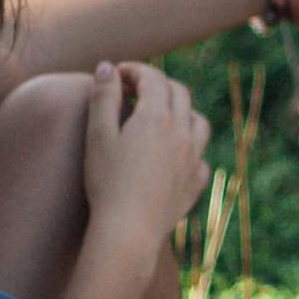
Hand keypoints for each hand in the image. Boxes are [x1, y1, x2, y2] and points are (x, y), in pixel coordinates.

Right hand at [82, 62, 208, 252]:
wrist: (128, 231)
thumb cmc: (107, 182)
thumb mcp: (97, 136)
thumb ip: (103, 97)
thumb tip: (107, 67)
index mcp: (157, 117)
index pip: (152, 78)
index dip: (134, 70)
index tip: (116, 75)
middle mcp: (182, 133)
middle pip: (179, 93)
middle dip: (157, 85)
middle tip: (133, 90)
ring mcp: (193, 159)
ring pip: (198, 121)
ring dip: (181, 111)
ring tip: (160, 118)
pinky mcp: (195, 184)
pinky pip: (201, 157)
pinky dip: (190, 149)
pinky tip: (175, 156)